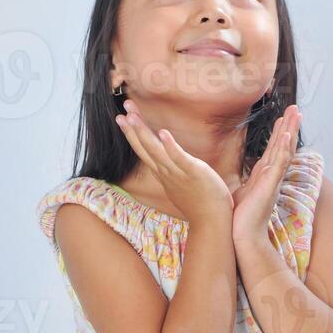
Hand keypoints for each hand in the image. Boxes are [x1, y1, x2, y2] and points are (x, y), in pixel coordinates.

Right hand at [115, 99, 232, 224]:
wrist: (211, 221)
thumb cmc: (199, 202)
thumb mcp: (180, 183)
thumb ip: (172, 169)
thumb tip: (168, 158)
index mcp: (163, 173)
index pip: (143, 150)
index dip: (132, 134)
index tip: (122, 117)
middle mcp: (166, 172)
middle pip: (145, 148)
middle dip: (132, 129)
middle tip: (121, 111)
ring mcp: (178, 173)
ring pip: (156, 151)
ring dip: (143, 133)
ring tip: (132, 116)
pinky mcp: (194, 173)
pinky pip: (180, 158)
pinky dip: (170, 146)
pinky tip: (163, 133)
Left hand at [231, 105, 301, 244]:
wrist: (242, 236)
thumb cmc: (239, 219)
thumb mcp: (241, 195)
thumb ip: (244, 185)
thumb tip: (239, 181)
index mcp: (264, 177)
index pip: (274, 150)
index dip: (279, 134)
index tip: (283, 118)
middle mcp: (271, 176)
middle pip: (283, 146)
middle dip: (290, 126)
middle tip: (296, 108)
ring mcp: (273, 180)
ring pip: (284, 150)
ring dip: (290, 131)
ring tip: (296, 113)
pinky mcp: (270, 186)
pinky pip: (279, 164)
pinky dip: (283, 150)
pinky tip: (287, 136)